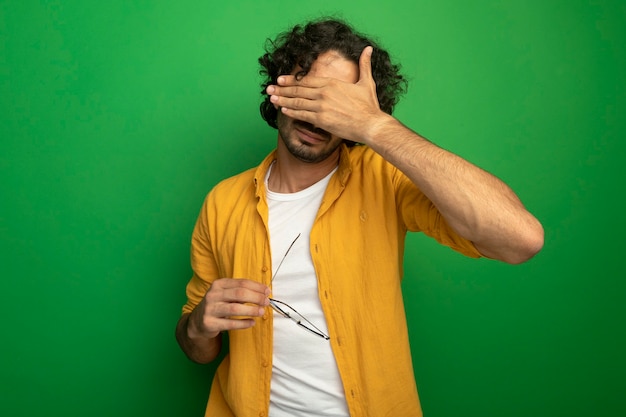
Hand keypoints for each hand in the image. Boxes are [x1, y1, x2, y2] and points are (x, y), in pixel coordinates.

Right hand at [188, 278, 269, 339]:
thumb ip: (242, 292)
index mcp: (219, 284)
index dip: (256, 287)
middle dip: (256, 297)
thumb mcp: (226, 294)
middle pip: (239, 294)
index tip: (267, 291)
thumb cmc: (218, 305)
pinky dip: (243, 324)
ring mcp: (210, 309)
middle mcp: (213, 295)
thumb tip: (264, 293)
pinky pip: (230, 324)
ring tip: (261, 312)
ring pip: (235, 309)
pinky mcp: (209, 323)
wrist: (198, 321)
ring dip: (251, 310)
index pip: (241, 283)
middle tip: (267, 302)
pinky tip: (252, 323)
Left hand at [266, 46, 386, 143]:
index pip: (306, 81)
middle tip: (268, 89)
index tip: (280, 80)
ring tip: (271, 99)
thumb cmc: (369, 106)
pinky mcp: (321, 120)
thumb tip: (368, 49)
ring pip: (297, 103)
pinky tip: (283, 110)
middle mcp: (324, 93)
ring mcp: (321, 107)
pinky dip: (291, 112)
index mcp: (332, 83)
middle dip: (281, 90)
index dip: (291, 81)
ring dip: (282, 100)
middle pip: (298, 91)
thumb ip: (364, 65)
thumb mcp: (367, 82)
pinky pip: (302, 115)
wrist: (371, 124)